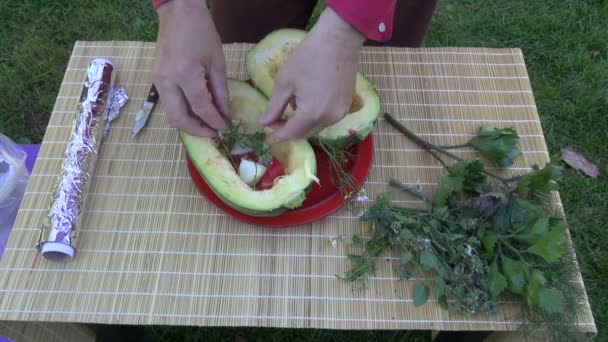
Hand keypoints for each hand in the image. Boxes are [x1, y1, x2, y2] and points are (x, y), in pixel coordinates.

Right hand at [154, 0, 229, 136]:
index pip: (201, 108)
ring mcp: (158, 81)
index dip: (214, 122)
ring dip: (188, 124)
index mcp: (185, 74)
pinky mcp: (156, 80)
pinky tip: (197, 112)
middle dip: (197, 131)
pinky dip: (182, 112)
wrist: (178, 13)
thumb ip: (221, 92)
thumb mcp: (217, 62)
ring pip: (171, 114)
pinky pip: (169, 104)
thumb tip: (226, 114)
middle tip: (214, 133)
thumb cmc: (201, 32)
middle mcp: (167, 82)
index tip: (225, 128)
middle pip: (179, 119)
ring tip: (206, 125)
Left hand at [258, 7, 364, 144]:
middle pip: (304, 134)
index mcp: (311, 114)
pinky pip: (326, 120)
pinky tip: (306, 103)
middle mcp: (328, 119)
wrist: (339, 40)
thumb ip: (274, 107)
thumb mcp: (284, 82)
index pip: (290, 133)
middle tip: (274, 121)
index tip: (266, 140)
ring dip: (301, 124)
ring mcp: (340, 114)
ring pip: (315, 128)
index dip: (276, 137)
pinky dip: (313, 118)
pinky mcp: (346, 106)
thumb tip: (264, 123)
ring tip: (290, 107)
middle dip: (288, 131)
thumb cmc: (308, 57)